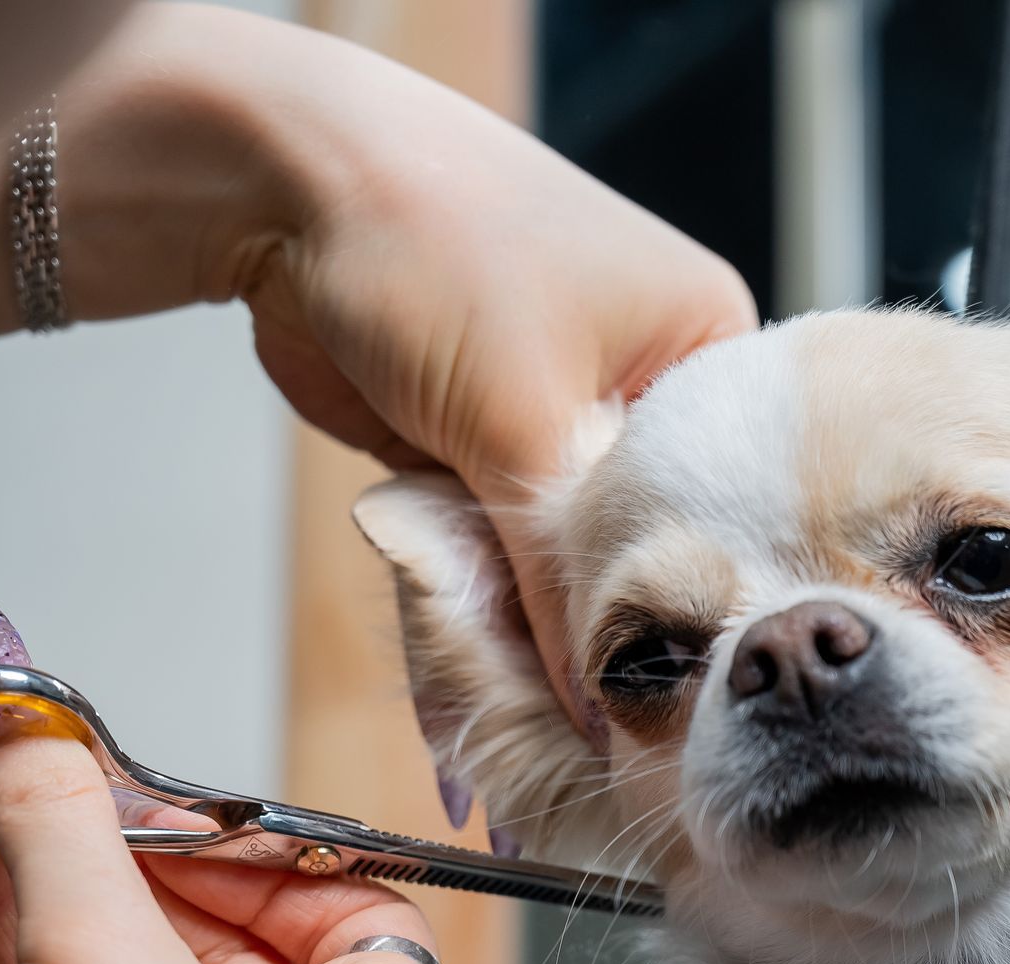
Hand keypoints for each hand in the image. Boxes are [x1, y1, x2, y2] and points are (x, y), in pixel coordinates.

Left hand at [0, 4, 756, 717]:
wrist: (285, 188)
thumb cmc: (433, 243)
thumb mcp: (524, 419)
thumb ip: (561, 573)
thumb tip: (595, 705)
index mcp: (701, 345)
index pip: (724, 505)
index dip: (690, 603)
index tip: (666, 702)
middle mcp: (642, 380)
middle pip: (637, 539)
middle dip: (596, 621)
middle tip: (580, 729)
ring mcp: (555, 411)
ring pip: (557, 553)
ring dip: (524, 614)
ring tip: (514, 707)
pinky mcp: (480, 438)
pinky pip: (494, 543)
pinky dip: (475, 590)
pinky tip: (471, 661)